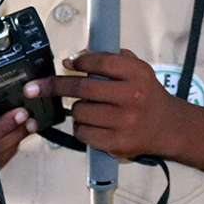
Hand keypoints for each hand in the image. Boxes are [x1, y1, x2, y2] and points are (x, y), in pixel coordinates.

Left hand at [27, 49, 183, 160]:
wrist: (168, 127)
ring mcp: (125, 122)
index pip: (100, 62)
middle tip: (35, 87)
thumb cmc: (146, 94)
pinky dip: (81, 128)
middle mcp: (132, 96)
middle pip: (82, 88)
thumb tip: (72, 61)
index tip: (67, 64)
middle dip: (54, 86)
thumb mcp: (137, 70)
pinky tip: (93, 124)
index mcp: (138, 73)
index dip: (79, 62)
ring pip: (79, 112)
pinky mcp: (117, 144)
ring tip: (89, 108)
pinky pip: (83, 133)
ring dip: (76, 109)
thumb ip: (110, 60)